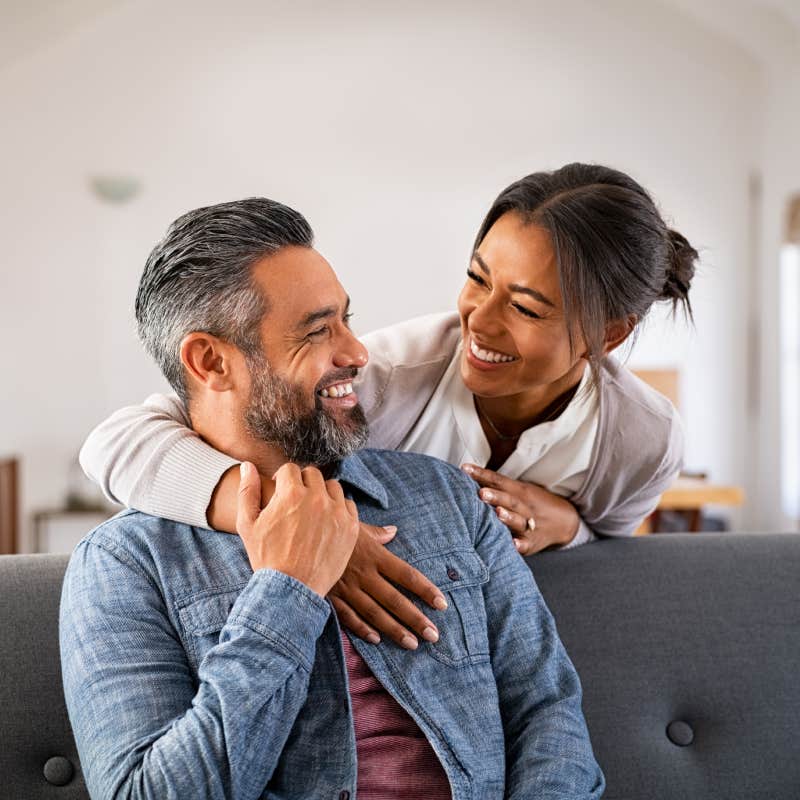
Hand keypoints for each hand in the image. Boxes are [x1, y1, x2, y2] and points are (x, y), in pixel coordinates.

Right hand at [236, 461, 358, 596]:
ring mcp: (336, 512)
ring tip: (312, 510)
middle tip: (296, 501)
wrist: (291, 589)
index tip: (281, 491)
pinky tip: (327, 521)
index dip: (283, 479)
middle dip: (302, 483)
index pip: (290, 469)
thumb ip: (248, 491)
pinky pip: (348, 505)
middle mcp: (316, 498)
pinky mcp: (351, 527)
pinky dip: (338, 509)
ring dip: (322, 493)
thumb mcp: (248, 524)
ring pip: (332, 487)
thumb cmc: (266, 557)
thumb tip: (248, 466)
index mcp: (291, 494)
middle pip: (312, 474)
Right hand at [329, 523, 448, 649]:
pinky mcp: (330, 596)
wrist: (296, 534)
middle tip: (434, 635)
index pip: (406, 575)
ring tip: (412, 644)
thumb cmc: (328, 527)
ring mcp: (347, 587)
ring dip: (394, 630)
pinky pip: (348, 616)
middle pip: (395, 600)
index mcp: (374, 555)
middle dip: (415, 619)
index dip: (425, 590)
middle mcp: (364, 574)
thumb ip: (376, 533)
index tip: (442, 604)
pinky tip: (377, 640)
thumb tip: (393, 531)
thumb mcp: (354, 525)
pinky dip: (362, 629)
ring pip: (375, 613)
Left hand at [461, 463, 579, 554]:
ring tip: (498, 513)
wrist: (564, 521)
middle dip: (495, 496)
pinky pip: (526, 544)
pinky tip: (513, 544)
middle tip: (481, 493)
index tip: (465, 469)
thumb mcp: (518, 490)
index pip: (498, 480)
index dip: (482, 475)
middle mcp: (524, 506)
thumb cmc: (531, 503)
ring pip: (518, 520)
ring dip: (508, 517)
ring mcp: (529, 524)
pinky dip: (520, 544)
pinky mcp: (532, 542)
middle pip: (509, 499)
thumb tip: (466, 473)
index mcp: (518, 491)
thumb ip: (495, 485)